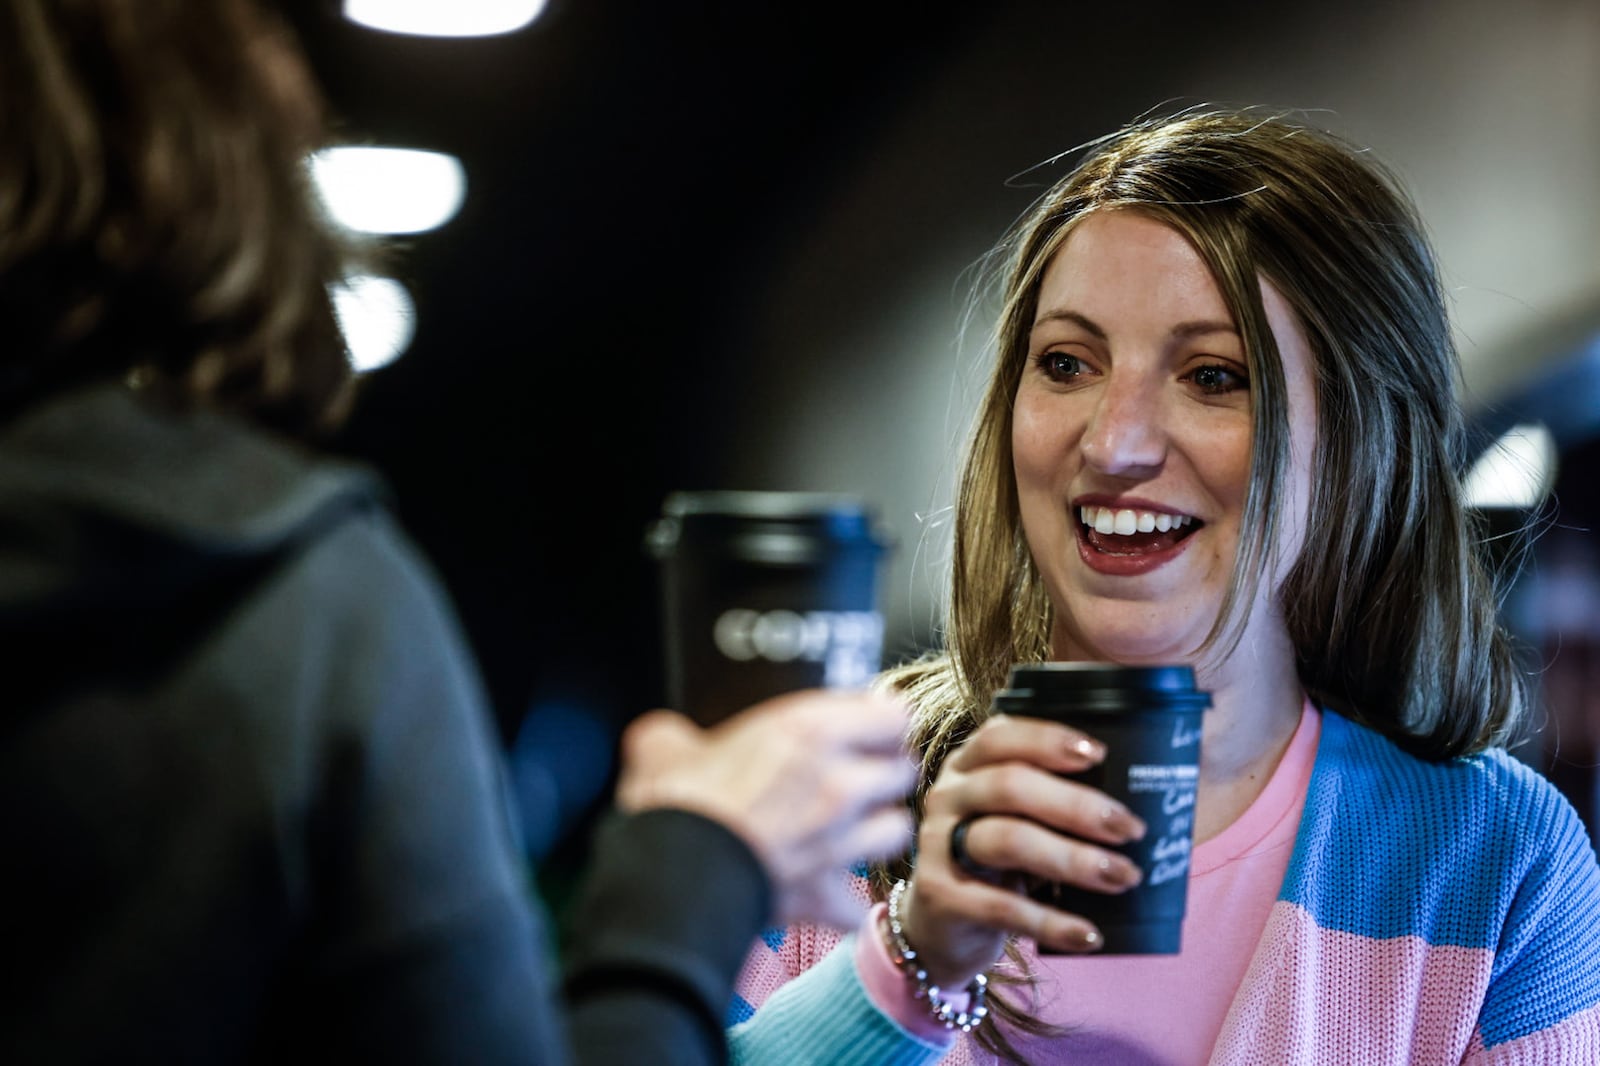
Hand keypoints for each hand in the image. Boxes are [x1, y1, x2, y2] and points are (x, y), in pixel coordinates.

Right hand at [615, 689, 916, 929]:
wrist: (671, 880)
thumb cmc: (673, 805)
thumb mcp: (664, 748)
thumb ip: (674, 737)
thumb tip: (661, 737)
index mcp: (809, 732)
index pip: (893, 714)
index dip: (878, 723)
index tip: (861, 730)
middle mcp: (839, 783)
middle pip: (901, 770)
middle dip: (882, 774)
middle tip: (855, 778)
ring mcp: (840, 843)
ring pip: (896, 830)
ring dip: (876, 831)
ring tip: (849, 831)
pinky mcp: (827, 895)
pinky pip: (857, 904)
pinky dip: (846, 904)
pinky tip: (828, 895)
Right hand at [898, 713, 1146, 986]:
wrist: (940, 927)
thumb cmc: (995, 863)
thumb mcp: (1016, 820)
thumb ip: (1052, 800)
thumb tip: (1135, 801)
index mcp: (968, 765)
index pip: (1000, 736)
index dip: (1048, 740)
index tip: (1100, 754)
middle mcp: (948, 796)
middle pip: (1009, 785)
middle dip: (1077, 805)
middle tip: (1130, 828)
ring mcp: (938, 845)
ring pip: (1007, 840)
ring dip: (1073, 858)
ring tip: (1123, 877)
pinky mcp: (941, 896)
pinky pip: (1001, 906)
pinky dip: (1051, 921)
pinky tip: (1089, 935)